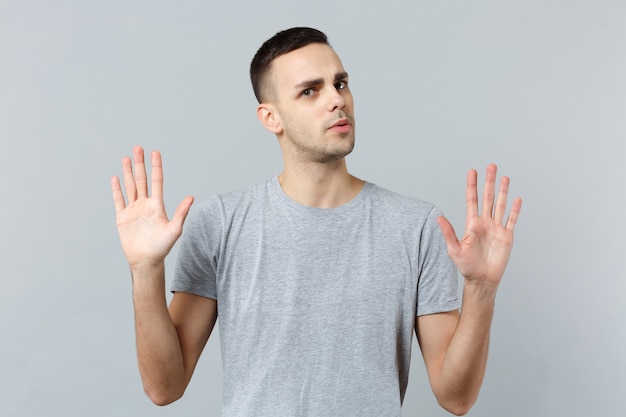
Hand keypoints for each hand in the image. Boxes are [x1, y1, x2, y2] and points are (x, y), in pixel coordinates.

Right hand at [111, 146, 193, 267]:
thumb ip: (181, 213)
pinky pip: (119, 200)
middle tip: (138, 148)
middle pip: (142, 180)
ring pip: (130, 186)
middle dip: (140, 164)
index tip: (155, 152)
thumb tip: (191, 197)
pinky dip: (116, 189)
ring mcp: (133, 210)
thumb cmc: (162, 248)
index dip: (156, 167)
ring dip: (128, 172)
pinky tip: (116, 178)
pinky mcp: (122, 218)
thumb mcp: (174, 229)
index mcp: (157, 205)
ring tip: (127, 158)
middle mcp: (145, 205)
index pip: (157, 181)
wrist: (146, 261)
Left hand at [437, 164, 521, 287]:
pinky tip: (517, 199)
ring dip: (503, 191)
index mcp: (471, 224)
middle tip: (491, 166)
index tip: (472, 171)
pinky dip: (515, 210)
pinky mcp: (507, 236)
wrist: (482, 280)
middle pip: (487, 198)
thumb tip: (438, 218)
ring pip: (500, 205)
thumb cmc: (466, 267)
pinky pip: (512, 220)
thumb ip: (448, 233)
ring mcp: (496, 228)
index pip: (472, 200)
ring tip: (504, 177)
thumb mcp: (455, 250)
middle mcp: (484, 223)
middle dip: (489, 182)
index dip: (472, 185)